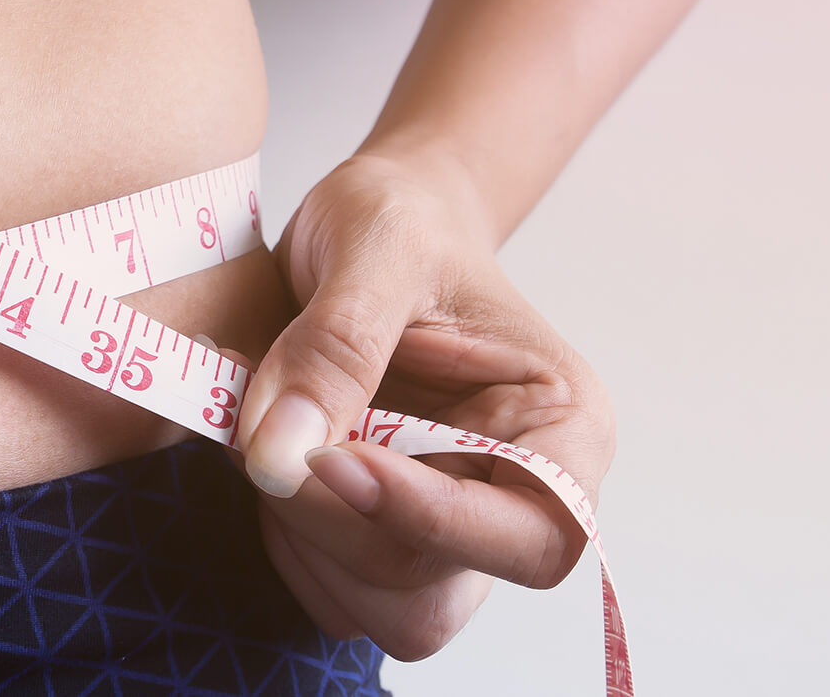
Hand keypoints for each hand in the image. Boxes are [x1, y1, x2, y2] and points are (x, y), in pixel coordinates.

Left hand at [237, 153, 615, 659]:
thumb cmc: (402, 219)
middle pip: (437, 590)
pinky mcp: (382, 537)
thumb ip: (335, 343)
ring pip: (381, 610)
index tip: (337, 456)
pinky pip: (333, 595)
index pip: (539, 534)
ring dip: (303, 539)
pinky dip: (286, 544)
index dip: (432, 521)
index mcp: (560, 428)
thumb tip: (282, 451)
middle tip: (273, 436)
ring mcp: (445, 529)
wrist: (374, 222)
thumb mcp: (374, 244)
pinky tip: (272, 458)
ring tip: (270, 435)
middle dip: (336, 525)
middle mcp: (514, 495)